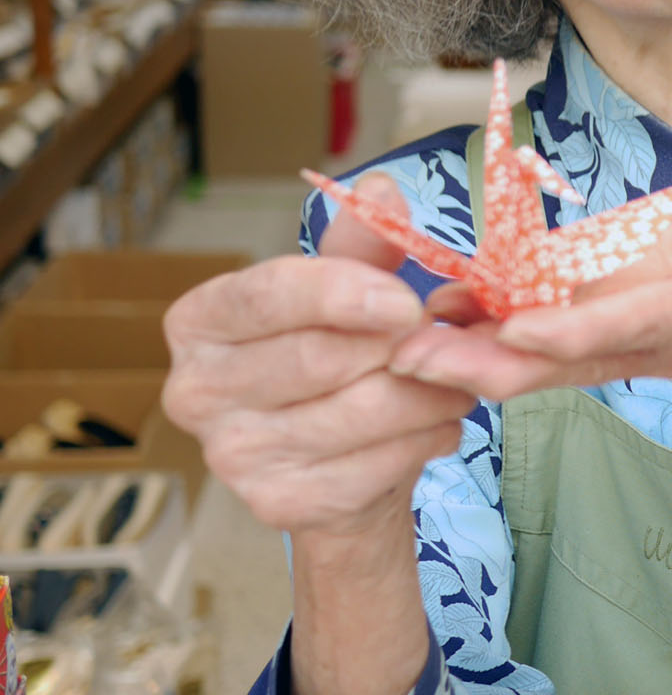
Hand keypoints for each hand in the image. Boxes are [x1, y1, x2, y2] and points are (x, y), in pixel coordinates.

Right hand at [162, 175, 474, 538]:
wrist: (342, 469)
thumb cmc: (339, 364)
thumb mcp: (347, 296)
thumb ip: (361, 247)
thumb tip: (378, 190)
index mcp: (199, 321)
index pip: (265, 295)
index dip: (341, 293)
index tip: (405, 299)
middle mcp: (194, 390)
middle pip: (321, 357)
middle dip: (402, 346)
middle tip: (444, 341)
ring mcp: (231, 456)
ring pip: (363, 411)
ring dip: (433, 393)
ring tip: (453, 381)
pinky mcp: (280, 504)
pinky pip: (383, 462)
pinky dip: (430, 437)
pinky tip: (433, 425)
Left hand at [387, 177, 671, 401]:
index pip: (636, 323)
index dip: (579, 330)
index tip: (519, 331)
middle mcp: (656, 342)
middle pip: (572, 360)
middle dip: (494, 363)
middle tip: (418, 360)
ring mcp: (625, 344)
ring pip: (545, 360)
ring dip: (474, 358)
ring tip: (405, 352)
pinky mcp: (603, 333)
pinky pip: (541, 342)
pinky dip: (486, 334)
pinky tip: (433, 322)